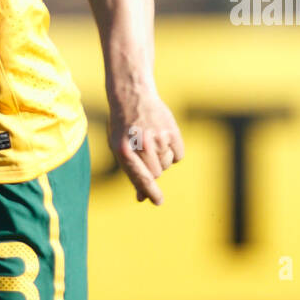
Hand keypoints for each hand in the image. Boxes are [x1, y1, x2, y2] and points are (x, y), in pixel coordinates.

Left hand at [109, 89, 183, 204]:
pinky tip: (163, 138)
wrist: (133, 97)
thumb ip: (132, 173)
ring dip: (163, 160)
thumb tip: (142, 198)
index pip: (140, 177)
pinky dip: (173, 152)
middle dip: (154, 170)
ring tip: (152, 142)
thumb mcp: (121, 149)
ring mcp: (158, 137)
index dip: (150, 191)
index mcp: (123, 150)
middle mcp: (141, 144)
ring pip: (167, 164)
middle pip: (156, 173)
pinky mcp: (172, 131)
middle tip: (147, 155)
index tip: (158, 201)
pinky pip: (179, 155)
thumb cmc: (124, 128)